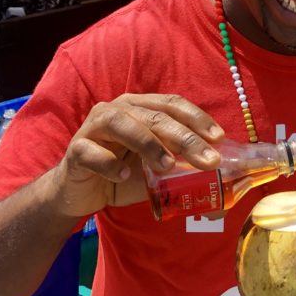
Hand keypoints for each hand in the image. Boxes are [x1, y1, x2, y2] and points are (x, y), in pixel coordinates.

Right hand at [49, 94, 223, 217]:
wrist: (80, 192)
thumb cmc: (123, 173)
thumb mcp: (155, 167)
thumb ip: (179, 162)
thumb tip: (219, 169)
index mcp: (139, 107)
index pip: (172, 103)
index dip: (197, 117)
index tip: (219, 138)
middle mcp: (117, 109)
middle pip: (155, 116)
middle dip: (185, 137)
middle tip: (208, 160)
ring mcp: (93, 127)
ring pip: (122, 124)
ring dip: (148, 144)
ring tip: (168, 166)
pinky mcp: (76, 150)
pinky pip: (93, 152)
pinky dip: (110, 164)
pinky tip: (124, 176)